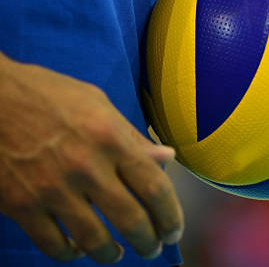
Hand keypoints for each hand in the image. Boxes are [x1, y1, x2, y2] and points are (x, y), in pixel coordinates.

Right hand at [0, 54, 183, 262]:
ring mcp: (52, 189)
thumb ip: (132, 136)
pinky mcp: (20, 205)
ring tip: (117, 253)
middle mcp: (87, 167)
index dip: (170, 215)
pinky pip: (52, 244)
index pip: (155, 187)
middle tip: (153, 247)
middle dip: (148, 242)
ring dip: (111, 254)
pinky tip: (76, 250)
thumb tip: (166, 157)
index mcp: (111, 138)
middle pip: (131, 220)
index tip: (174, 230)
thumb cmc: (47, 93)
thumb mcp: (97, 103)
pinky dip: (68, 254)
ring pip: (94, 240)